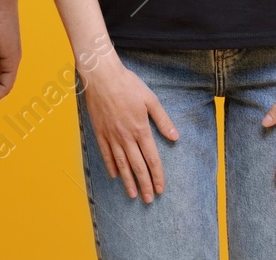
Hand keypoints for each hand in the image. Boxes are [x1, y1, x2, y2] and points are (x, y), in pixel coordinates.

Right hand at [80, 54, 178, 203]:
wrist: (102, 76)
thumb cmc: (128, 85)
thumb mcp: (151, 100)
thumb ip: (163, 120)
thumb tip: (175, 137)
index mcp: (141, 129)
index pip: (152, 159)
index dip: (157, 176)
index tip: (160, 189)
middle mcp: (126, 136)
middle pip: (137, 166)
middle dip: (144, 184)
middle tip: (148, 199)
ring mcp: (111, 135)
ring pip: (121, 164)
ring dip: (128, 181)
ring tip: (132, 194)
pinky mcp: (100, 132)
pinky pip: (106, 153)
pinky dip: (111, 166)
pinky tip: (115, 175)